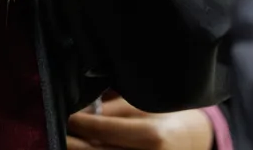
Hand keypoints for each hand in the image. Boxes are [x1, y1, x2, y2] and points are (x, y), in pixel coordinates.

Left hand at [67, 98, 216, 149]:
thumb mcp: (146, 106)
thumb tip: (83, 111)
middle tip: (56, 130)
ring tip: (66, 141)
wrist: (197, 141)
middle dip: (73, 142)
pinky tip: (85, 148)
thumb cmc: (169, 118)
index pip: (104, 130)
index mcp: (152, 136)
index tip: (66, 114)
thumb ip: (114, 110)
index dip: (80, 122)